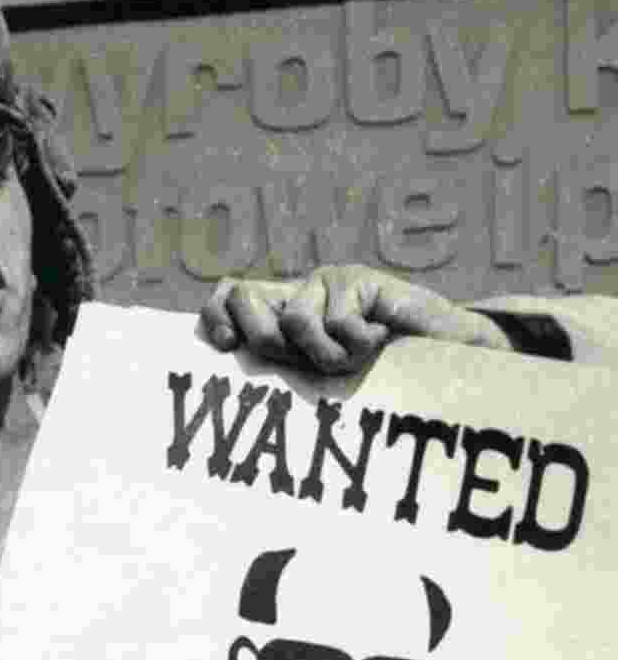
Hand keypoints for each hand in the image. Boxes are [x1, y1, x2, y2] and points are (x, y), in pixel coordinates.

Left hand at [199, 265, 512, 373]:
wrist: (443, 357)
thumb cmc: (378, 378)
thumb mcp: (320, 381)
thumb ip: (282, 370)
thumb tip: (235, 368)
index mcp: (281, 317)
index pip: (228, 300)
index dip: (216, 317)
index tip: (228, 345)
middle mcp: (298, 294)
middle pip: (247, 301)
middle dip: (269, 343)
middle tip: (313, 363)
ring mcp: (326, 282)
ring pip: (296, 322)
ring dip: (327, 355)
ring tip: (359, 357)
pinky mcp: (357, 278)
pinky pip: (338, 323)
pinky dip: (360, 343)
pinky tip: (382, 337)